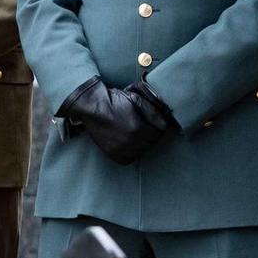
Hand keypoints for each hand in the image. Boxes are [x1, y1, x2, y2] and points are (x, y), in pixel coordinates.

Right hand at [58, 76, 174, 164]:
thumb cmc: (114, 101)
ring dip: (143, 144)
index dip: (159, 127)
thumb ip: (153, 112)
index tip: (155, 123)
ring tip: (137, 133)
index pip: (159, 133)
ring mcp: (119, 149)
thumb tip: (166, 123)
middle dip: (152, 135)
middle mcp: (129, 142)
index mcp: (137, 128)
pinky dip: (132, 152)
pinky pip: (129, 158)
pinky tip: (130, 143)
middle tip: (146, 126)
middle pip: (151, 143)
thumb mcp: (136, 99)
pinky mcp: (112, 154)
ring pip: (142, 152)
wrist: (91, 107)